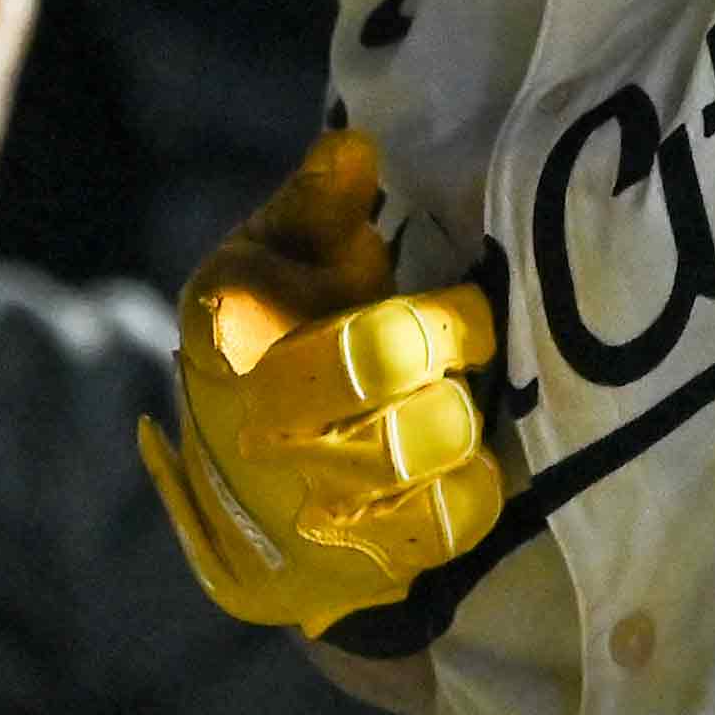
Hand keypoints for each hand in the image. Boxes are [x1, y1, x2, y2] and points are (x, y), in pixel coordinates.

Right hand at [136, 129, 505, 636]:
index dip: (444, 320)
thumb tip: (357, 146)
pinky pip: (455, 523)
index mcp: (242, 351)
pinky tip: (451, 463)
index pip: (377, 348)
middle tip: (453, 351)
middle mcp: (269, 443)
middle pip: (416, 408)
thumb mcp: (274, 258)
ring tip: (445, 404)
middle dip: (454, 366)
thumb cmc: (275, 338)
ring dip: (461, 425)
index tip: (459, 305)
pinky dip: (472, 486)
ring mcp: (312, 515)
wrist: (244, 490)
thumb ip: (316, 203)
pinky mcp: (357, 567)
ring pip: (439, 465)